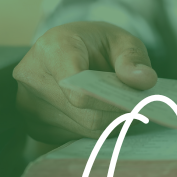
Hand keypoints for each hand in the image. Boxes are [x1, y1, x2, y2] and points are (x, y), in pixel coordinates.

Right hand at [13, 21, 156, 142]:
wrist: (63, 53)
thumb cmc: (94, 44)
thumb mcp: (119, 39)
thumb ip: (132, 58)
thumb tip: (145, 80)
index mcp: (52, 49)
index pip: (78, 87)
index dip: (110, 99)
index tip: (137, 101)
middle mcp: (33, 78)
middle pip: (87, 113)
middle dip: (119, 113)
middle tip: (144, 107)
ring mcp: (30, 106)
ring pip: (85, 128)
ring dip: (112, 123)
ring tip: (127, 107)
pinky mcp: (37, 127)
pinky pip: (77, 136)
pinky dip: (99, 128)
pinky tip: (107, 114)